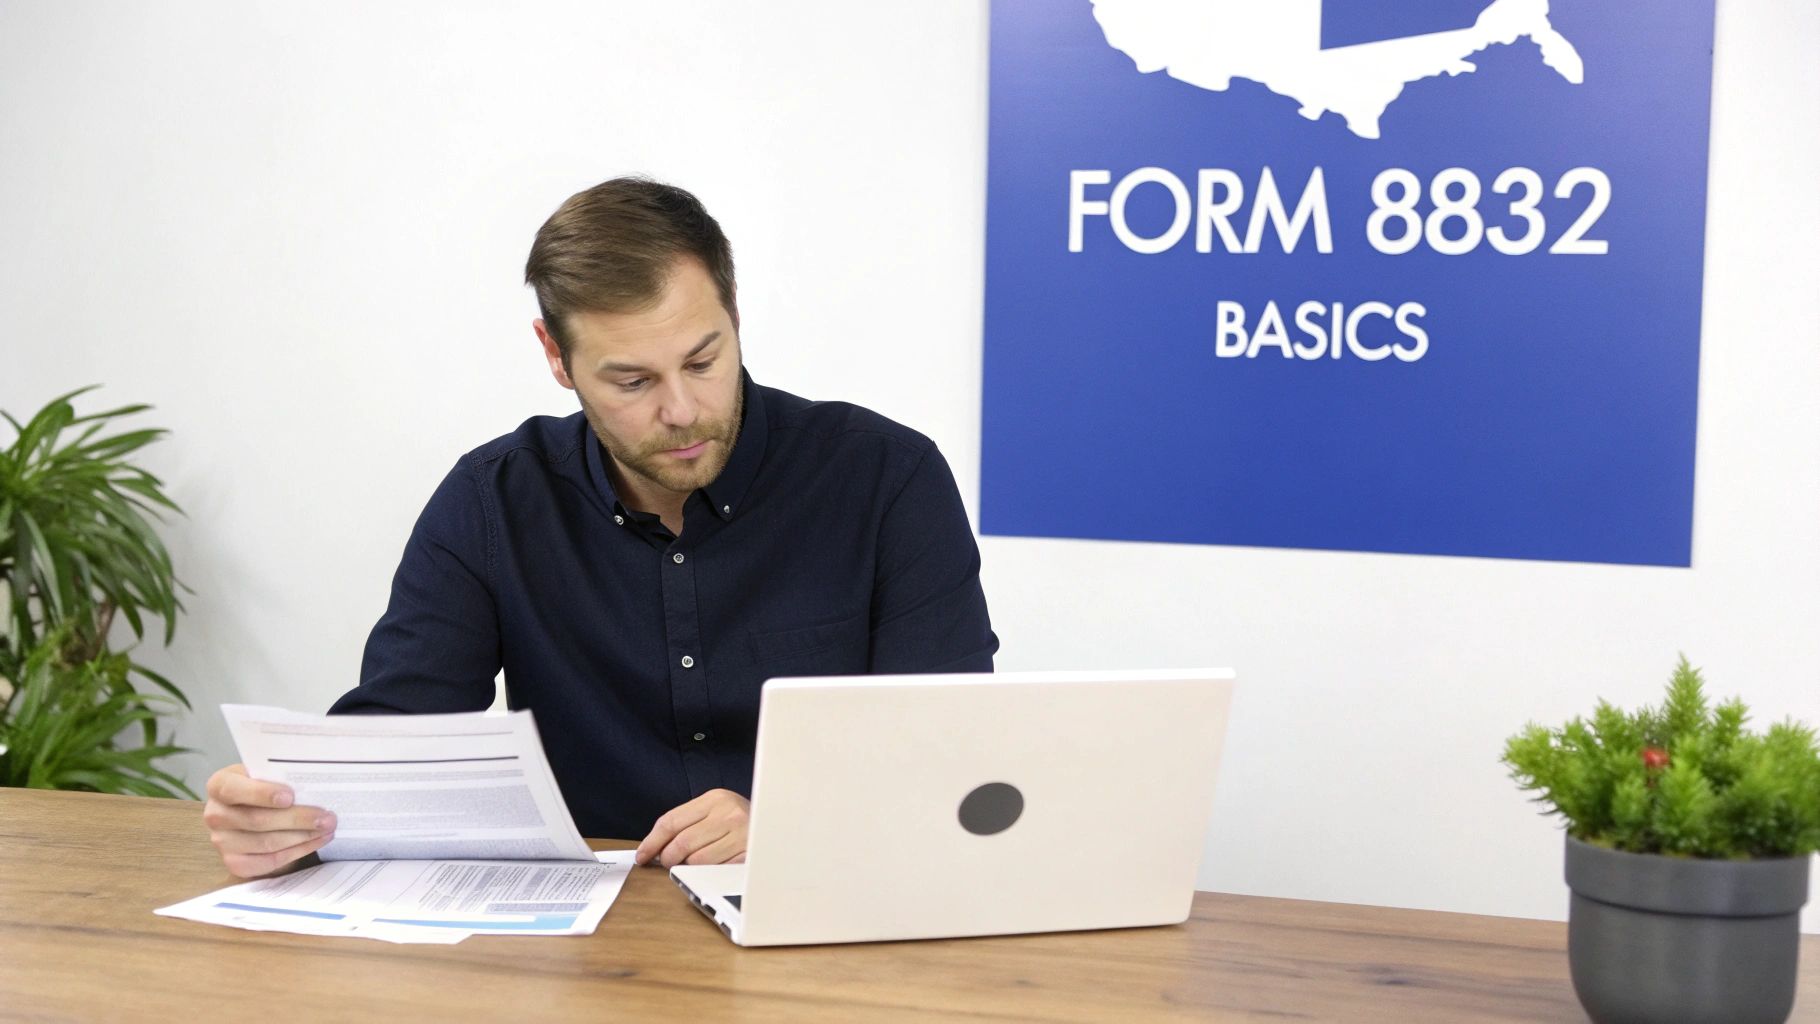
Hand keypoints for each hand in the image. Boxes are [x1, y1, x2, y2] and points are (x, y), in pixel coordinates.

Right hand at [202, 763, 336, 878]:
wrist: (255, 808)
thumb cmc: (265, 785)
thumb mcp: (266, 773)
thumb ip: (280, 775)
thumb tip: (314, 782)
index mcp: (219, 785)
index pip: (233, 789)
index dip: (261, 794)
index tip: (290, 796)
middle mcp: (215, 814)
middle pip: (257, 820)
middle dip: (297, 819)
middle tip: (327, 817)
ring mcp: (222, 841)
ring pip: (266, 843)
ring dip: (302, 836)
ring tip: (328, 828)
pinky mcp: (235, 862)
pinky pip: (269, 861)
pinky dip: (297, 851)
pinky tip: (317, 840)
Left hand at [634, 788, 750, 867]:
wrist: (777, 825)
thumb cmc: (738, 822)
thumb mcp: (714, 811)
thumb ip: (686, 824)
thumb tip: (654, 849)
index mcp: (715, 799)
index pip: (671, 821)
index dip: (652, 842)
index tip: (642, 856)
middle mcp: (729, 813)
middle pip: (681, 843)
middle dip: (669, 858)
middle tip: (668, 863)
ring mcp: (741, 834)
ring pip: (697, 861)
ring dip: (691, 867)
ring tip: (698, 861)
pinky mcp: (749, 855)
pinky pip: (716, 871)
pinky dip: (709, 873)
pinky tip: (715, 865)